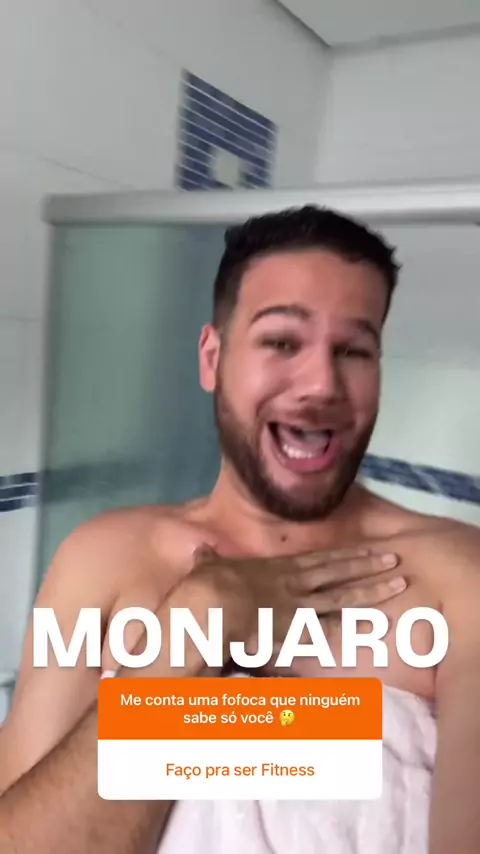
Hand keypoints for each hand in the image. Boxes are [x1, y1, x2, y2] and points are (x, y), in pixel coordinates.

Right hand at [180, 544, 403, 652]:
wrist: (211, 608)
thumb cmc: (207, 587)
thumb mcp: (207, 567)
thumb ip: (207, 559)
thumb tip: (199, 549)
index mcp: (275, 567)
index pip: (317, 559)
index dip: (343, 555)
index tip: (366, 549)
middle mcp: (293, 583)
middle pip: (338, 572)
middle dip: (367, 566)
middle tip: (394, 560)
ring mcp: (299, 605)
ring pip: (343, 596)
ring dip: (371, 590)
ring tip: (397, 584)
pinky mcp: (296, 629)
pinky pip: (330, 628)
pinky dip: (352, 626)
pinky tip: (373, 625)